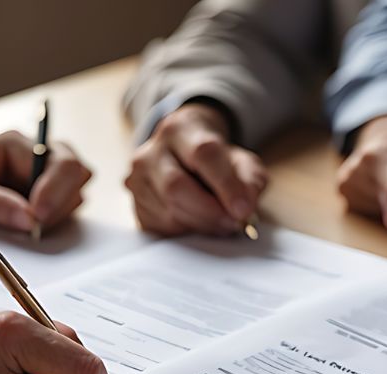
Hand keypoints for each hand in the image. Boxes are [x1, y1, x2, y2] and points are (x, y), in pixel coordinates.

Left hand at [0, 133, 92, 232]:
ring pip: (77, 190)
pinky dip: (54, 217)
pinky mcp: (50, 189)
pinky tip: (28, 220)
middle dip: (59, 204)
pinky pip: (68, 204)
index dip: (55, 192)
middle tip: (32, 226)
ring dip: (58, 212)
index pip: (60, 162)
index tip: (37, 218)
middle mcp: (41, 151)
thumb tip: (29, 220)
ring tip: (24, 222)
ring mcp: (48, 170)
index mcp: (19, 143)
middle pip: (77, 173)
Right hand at [125, 102, 266, 235]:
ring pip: (168, 212)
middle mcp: (151, 152)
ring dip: (201, 225)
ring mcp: (138, 181)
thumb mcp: (241, 160)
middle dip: (210, 212)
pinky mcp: (136, 207)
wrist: (182, 157)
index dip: (225, 184)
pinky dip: (188, 232)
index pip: (203, 153)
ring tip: (221, 224)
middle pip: (176, 186)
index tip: (243, 209)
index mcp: (180, 129)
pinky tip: (200, 224)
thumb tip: (246, 205)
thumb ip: (250, 179)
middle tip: (233, 223)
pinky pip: (162, 227)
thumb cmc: (214, 161)